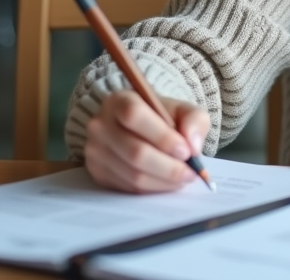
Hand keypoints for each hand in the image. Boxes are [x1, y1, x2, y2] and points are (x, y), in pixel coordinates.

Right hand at [83, 90, 210, 192]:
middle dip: (169, 167)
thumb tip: (193, 145)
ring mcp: (95, 151)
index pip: (134, 115)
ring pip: (133, 175)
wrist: (139, 129)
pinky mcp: (97, 173)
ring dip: (164, 181)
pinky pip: (128, 188)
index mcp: (119, 100)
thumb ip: (194, 120)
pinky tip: (167, 182)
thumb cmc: (161, 118)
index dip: (162, 136)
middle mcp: (101, 125)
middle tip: (191, 172)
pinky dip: (153, 189)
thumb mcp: (182, 109)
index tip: (185, 150)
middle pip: (135, 152)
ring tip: (183, 178)